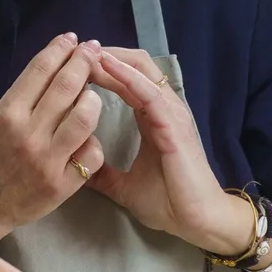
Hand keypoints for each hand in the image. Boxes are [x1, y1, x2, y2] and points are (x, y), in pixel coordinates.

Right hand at [0, 33, 104, 251]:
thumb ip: (23, 96)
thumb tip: (56, 64)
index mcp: (7, 114)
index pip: (40, 70)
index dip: (60, 49)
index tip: (73, 39)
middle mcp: (27, 134)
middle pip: (66, 87)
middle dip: (84, 62)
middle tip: (93, 51)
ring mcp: (47, 160)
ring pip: (85, 116)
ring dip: (93, 99)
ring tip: (92, 95)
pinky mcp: (63, 184)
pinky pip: (92, 152)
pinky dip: (92, 141)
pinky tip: (86, 138)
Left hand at [84, 46, 255, 256]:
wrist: (197, 222)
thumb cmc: (168, 202)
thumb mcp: (123, 186)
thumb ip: (102, 173)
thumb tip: (77, 168)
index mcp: (153, 118)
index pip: (127, 79)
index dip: (103, 67)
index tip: (75, 62)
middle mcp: (164, 108)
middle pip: (136, 65)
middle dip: (106, 54)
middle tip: (77, 50)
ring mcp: (171, 113)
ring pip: (142, 71)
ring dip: (113, 59)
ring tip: (87, 52)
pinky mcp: (173, 125)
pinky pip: (149, 92)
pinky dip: (127, 76)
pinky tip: (106, 67)